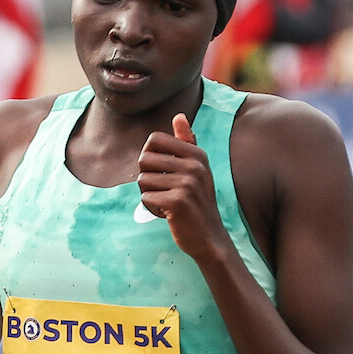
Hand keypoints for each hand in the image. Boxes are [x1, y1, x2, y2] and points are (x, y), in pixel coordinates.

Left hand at [138, 113, 227, 261]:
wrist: (209, 237)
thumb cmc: (198, 202)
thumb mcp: (197, 169)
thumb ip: (186, 142)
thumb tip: (179, 115)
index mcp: (196, 154)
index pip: (154, 140)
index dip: (149, 156)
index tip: (160, 171)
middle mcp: (194, 166)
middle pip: (144, 160)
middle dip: (147, 178)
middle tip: (163, 191)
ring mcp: (186, 184)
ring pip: (142, 180)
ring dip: (149, 195)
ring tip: (167, 202)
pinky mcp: (177, 202)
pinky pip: (145, 199)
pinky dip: (152, 209)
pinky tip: (168, 214)